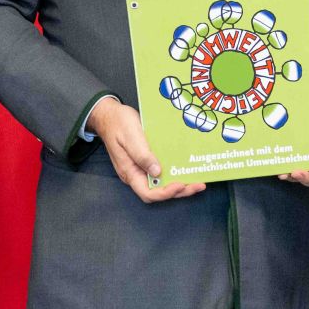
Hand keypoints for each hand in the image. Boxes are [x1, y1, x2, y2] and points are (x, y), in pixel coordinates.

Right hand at [88, 97, 204, 203]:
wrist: (110, 115)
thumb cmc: (118, 123)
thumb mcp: (130, 137)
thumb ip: (142, 155)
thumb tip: (157, 172)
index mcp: (130, 172)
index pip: (148, 193)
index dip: (165, 193)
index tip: (180, 185)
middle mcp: (137, 174)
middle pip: (159, 191)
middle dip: (179, 191)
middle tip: (198, 185)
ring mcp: (142, 168)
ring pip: (162, 183)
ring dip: (180, 184)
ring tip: (198, 181)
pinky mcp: (147, 161)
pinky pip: (163, 172)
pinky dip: (175, 173)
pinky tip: (187, 169)